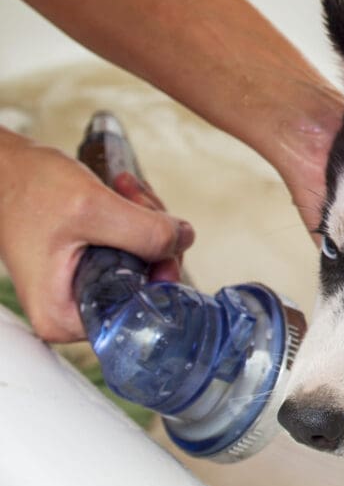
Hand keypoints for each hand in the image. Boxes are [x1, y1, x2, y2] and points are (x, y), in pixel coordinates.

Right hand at [0, 130, 194, 341]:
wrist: (6, 167)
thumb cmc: (30, 189)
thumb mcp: (92, 209)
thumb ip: (146, 232)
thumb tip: (184, 240)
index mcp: (67, 318)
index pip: (141, 310)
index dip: (162, 271)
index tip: (163, 236)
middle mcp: (76, 312)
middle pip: (149, 284)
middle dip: (156, 237)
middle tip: (140, 200)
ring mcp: (85, 288)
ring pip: (146, 261)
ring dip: (147, 220)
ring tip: (126, 189)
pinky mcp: (93, 266)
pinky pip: (133, 247)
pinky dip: (135, 216)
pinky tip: (125, 190)